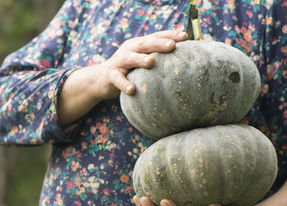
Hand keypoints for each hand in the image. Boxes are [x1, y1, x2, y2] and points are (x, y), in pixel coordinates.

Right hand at [58, 30, 187, 125]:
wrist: (101, 79)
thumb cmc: (129, 70)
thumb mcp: (142, 61)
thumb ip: (157, 59)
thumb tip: (184, 63)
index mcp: (139, 45)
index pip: (156, 36)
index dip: (170, 35)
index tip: (185, 36)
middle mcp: (130, 49)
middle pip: (145, 44)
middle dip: (159, 43)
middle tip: (172, 45)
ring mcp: (119, 61)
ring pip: (130, 58)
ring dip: (140, 59)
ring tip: (151, 62)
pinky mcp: (111, 75)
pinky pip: (118, 79)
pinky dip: (124, 84)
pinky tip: (132, 90)